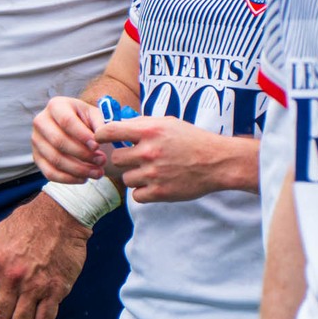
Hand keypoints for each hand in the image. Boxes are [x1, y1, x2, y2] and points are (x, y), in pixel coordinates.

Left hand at [0, 191, 90, 318]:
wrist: (60, 214)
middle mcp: (12, 277)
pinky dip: (42, 317)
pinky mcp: (57, 289)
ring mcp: (35, 285)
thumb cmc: (25, 223)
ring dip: (22, 318)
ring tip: (27, 304)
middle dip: (3, 313)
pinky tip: (42, 304)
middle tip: (11, 301)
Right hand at [32, 95, 108, 182]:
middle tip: (102, 161)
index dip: (82, 135)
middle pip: (59, 141)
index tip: (97, 146)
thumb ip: (100, 124)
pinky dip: (68, 179)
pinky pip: (49, 173)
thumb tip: (101, 137)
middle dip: (83, 154)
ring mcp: (36, 140)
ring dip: (79, 169)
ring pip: (55, 159)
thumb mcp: (94, 116)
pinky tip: (84, 178)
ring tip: (98, 172)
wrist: (73, 129)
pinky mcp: (36, 157)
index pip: (66, 121)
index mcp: (56, 105)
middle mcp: (41, 121)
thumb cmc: (86, 121)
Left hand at [109, 116, 256, 202]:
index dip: (101, 135)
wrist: (217, 162)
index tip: (100, 139)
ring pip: (126, 179)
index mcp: (149, 131)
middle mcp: (148, 152)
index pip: (110, 131)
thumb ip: (142, 123)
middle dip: (123, 159)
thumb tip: (117, 124)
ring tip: (150, 171)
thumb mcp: (167, 122)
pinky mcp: (160, 192)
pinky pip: (136, 195)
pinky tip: (154, 183)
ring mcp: (153, 174)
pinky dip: (142, 191)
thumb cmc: (192, 139)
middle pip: (116, 159)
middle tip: (136, 158)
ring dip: (134, 176)